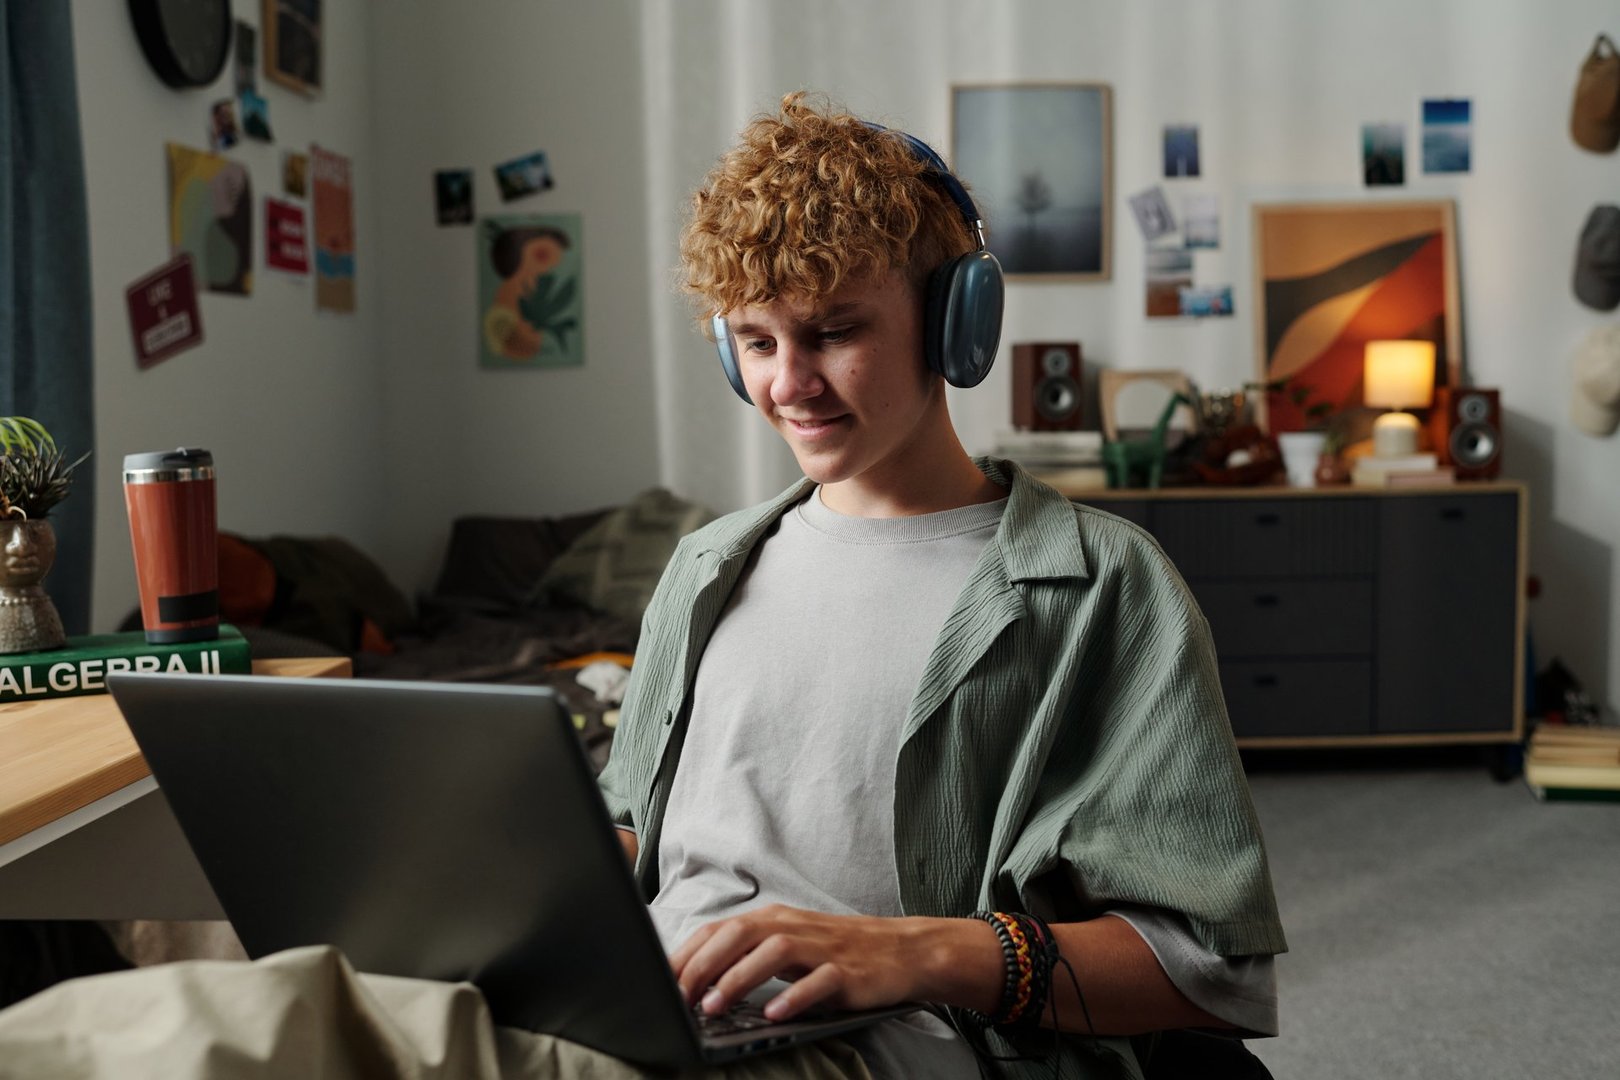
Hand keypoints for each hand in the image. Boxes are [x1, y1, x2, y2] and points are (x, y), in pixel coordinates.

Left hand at [669, 905, 936, 1021]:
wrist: (899, 950)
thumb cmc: (834, 951)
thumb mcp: (786, 947)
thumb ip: (746, 956)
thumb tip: (696, 980)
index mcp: (772, 920)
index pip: (719, 930)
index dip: (687, 955)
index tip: (662, 983)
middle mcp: (792, 927)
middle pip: (739, 934)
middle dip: (703, 965)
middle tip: (680, 998)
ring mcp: (821, 947)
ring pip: (773, 952)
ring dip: (738, 979)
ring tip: (714, 1008)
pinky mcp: (847, 970)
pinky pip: (818, 980)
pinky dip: (793, 996)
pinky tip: (773, 1014)